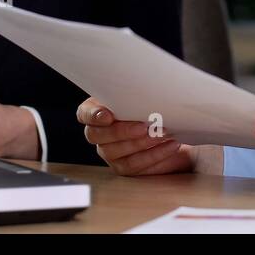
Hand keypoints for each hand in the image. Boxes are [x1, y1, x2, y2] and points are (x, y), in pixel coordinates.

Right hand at [76, 97, 221, 175]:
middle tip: (145, 126)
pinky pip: (136, 164)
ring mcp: (109, 153)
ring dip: (142, 143)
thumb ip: (135, 93)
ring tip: (162, 134)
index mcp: (96, 112)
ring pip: (118, 151)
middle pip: (99, 136)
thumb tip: (146, 86)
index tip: (108, 115)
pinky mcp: (124, 168)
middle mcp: (98, 135)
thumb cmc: (150, 107)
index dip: (93, 115)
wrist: (169, 129)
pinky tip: (169, 145)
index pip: (85, 114)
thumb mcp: (141, 96)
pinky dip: (154, 155)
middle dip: (123, 131)